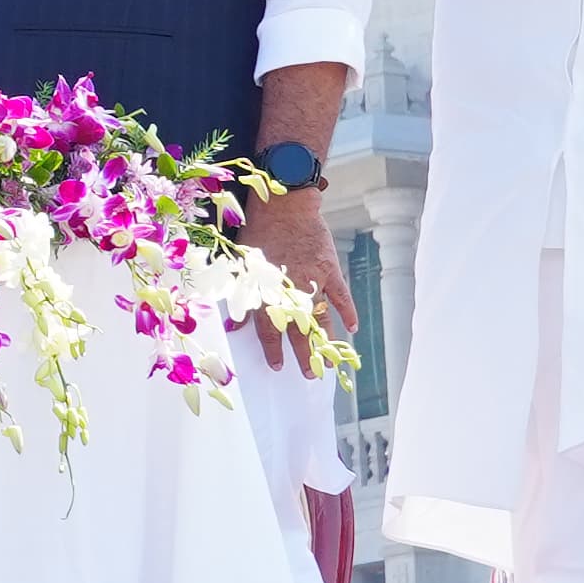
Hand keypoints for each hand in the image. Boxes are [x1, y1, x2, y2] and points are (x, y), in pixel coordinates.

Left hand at [234, 184, 355, 371]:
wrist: (284, 207)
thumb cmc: (257, 234)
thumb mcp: (241, 266)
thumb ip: (239, 298)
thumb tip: (231, 328)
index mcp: (267, 292)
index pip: (269, 329)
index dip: (273, 349)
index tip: (277, 366)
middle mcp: (290, 291)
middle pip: (298, 330)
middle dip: (304, 354)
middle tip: (310, 375)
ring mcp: (313, 282)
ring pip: (321, 318)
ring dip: (325, 340)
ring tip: (330, 360)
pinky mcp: (330, 270)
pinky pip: (341, 296)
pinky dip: (348, 312)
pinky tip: (352, 329)